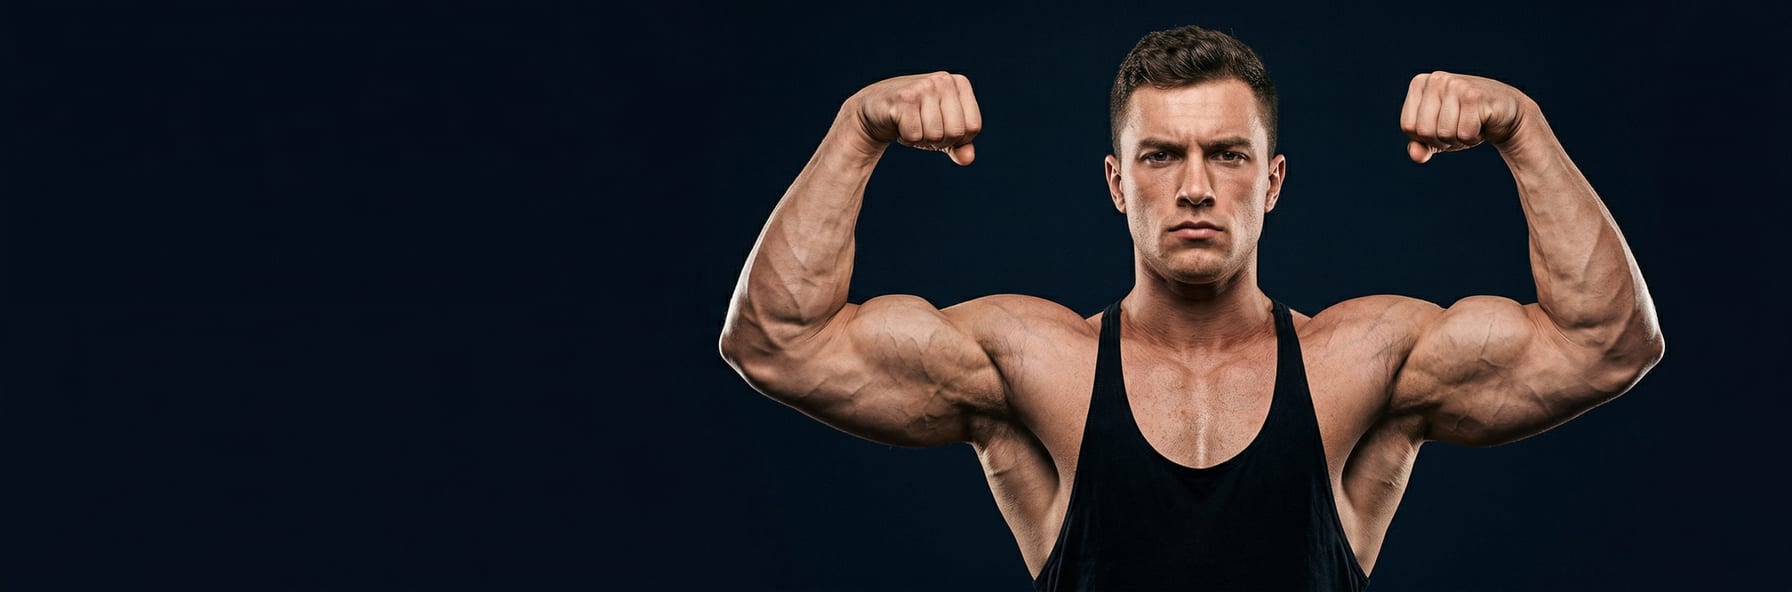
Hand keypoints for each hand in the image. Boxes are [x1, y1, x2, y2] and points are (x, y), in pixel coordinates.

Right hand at [845, 71, 982, 165]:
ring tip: (911, 124)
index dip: (957, 138)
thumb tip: (968, 158)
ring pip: (935, 135)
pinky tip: (899, 123)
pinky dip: (907, 138)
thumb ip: (960, 146)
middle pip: (956, 132)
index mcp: (960, 84)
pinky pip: (915, 135)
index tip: (940, 128)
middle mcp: (944, 80)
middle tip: (923, 128)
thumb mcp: (943, 132)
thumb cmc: (915, 119)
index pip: (973, 127)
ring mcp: (924, 86)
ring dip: (921, 139)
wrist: (875, 109)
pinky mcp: (904, 98)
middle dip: (939, 140)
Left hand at [1399, 71, 1531, 163]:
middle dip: (1441, 140)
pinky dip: (1473, 137)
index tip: (1442, 126)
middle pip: (1424, 131)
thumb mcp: (1437, 136)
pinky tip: (1482, 123)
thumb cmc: (1465, 122)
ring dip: (1459, 139)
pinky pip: (1464, 133)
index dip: (1425, 137)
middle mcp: (1436, 79)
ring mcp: (1455, 84)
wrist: (1505, 113)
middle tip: (1458, 127)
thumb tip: (1416, 156)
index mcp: (1420, 83)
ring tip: (1471, 124)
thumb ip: (1421, 147)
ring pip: (1444, 133)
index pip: (1408, 126)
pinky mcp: (1475, 96)